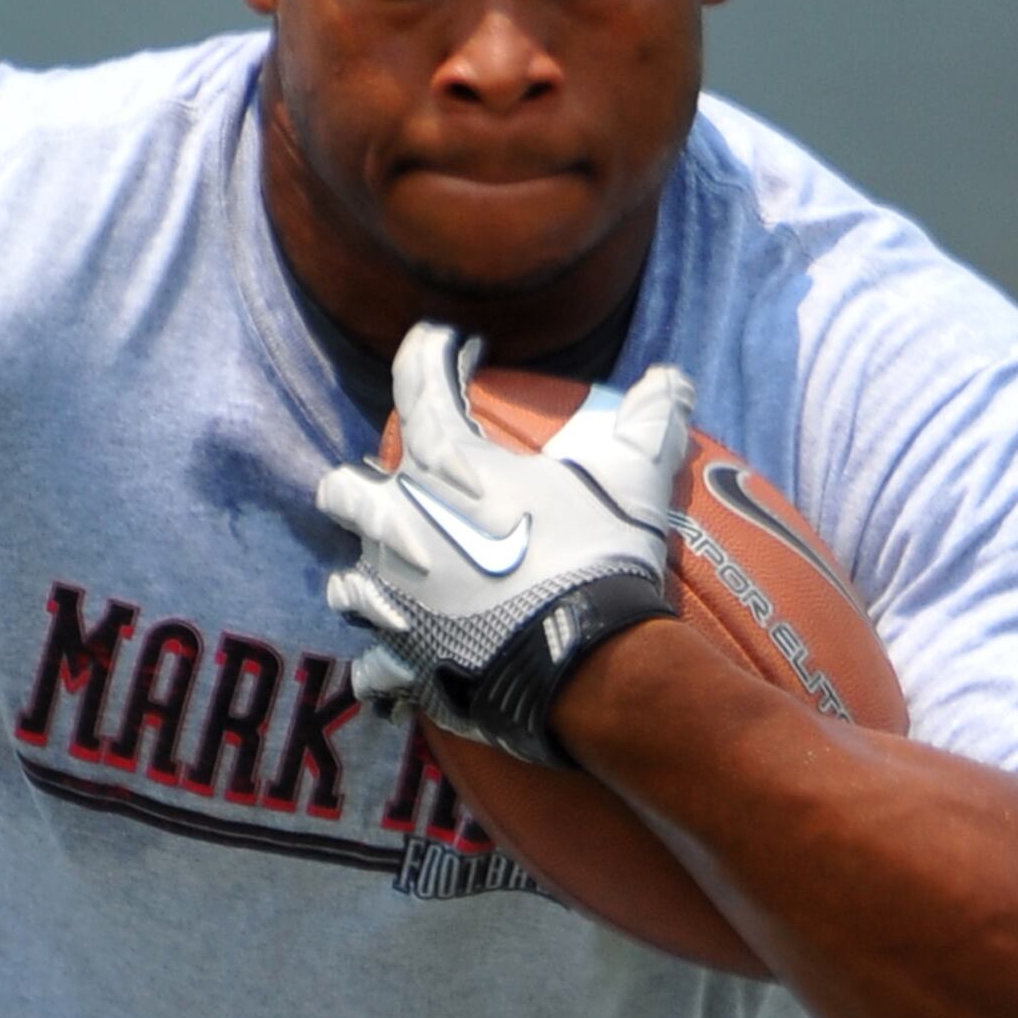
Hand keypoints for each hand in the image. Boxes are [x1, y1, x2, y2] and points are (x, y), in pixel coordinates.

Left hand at [318, 322, 693, 764]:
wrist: (587, 664)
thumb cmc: (599, 558)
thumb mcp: (634, 478)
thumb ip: (650, 421)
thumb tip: (673, 379)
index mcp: (444, 465)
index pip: (417, 377)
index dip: (435, 352)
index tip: (457, 351)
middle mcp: (398, 525)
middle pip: (345, 489)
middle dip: (365, 485)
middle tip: (406, 494)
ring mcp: (391, 599)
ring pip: (345, 582)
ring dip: (366, 577)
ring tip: (396, 582)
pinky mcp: (401, 661)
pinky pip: (372, 665)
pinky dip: (386, 664)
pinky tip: (402, 664)